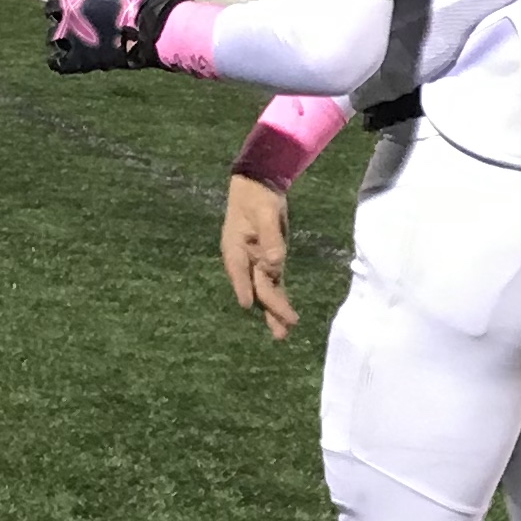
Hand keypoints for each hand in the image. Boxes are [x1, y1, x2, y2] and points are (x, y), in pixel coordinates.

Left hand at [36, 0, 185, 72]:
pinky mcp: (79, 58)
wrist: (155, 29)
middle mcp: (70, 6)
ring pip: (52, 35)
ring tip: (68, 41)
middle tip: (69, 16)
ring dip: (59, 36)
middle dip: (58, 10)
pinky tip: (61, 60)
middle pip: (50, 7)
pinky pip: (57, 61)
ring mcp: (72, 33)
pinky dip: (57, 60)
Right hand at [221, 174, 295, 339]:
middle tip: (281, 331)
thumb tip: (275, 263)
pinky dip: (279, 299)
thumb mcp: (264, 212)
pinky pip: (274, 284)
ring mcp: (256, 262)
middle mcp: (244, 260)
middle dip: (269, 309)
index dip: (244, 288)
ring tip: (282, 334)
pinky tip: (285, 316)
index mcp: (235, 249)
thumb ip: (270, 238)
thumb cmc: (256, 197)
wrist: (259, 186)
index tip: (248, 304)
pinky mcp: (269, 261)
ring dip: (274, 311)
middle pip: (256, 288)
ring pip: (265, 291)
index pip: (240, 272)